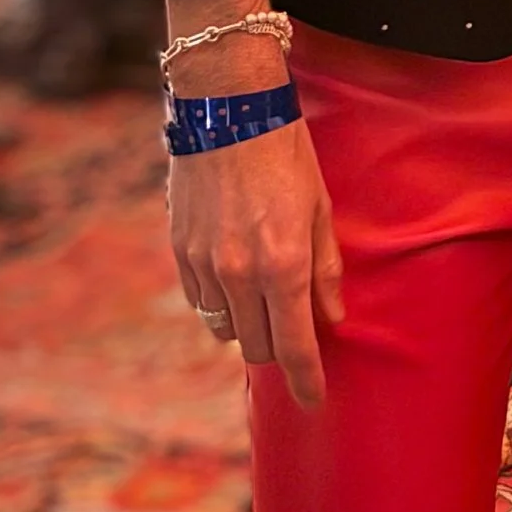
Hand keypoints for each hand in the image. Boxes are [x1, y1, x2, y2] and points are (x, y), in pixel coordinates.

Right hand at [162, 0, 342, 408]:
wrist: (226, 110)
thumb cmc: (286, 154)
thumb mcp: (320, 209)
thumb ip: (325, 270)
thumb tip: (332, 318)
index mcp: (284, 263)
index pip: (296, 345)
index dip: (306, 379)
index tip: (313, 401)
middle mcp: (241, 272)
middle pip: (258, 346)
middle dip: (279, 350)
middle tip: (295, 333)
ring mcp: (204, 265)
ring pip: (226, 330)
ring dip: (248, 327)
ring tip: (265, 301)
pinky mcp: (180, 251)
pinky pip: (201, 303)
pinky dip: (220, 305)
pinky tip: (235, 280)